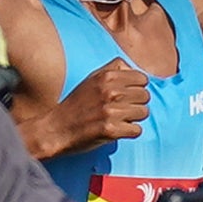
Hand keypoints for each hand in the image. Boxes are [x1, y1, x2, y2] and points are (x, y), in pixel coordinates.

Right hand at [20, 54, 151, 159]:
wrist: (56, 129)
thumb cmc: (77, 104)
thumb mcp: (92, 78)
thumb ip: (114, 69)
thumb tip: (135, 71)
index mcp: (107, 77)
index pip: (142, 79)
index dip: (137, 88)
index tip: (127, 95)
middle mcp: (110, 92)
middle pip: (145, 96)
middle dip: (137, 104)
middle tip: (122, 110)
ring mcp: (111, 111)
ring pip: (144, 113)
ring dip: (134, 118)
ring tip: (118, 119)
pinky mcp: (111, 130)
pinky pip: (137, 130)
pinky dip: (129, 132)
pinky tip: (117, 130)